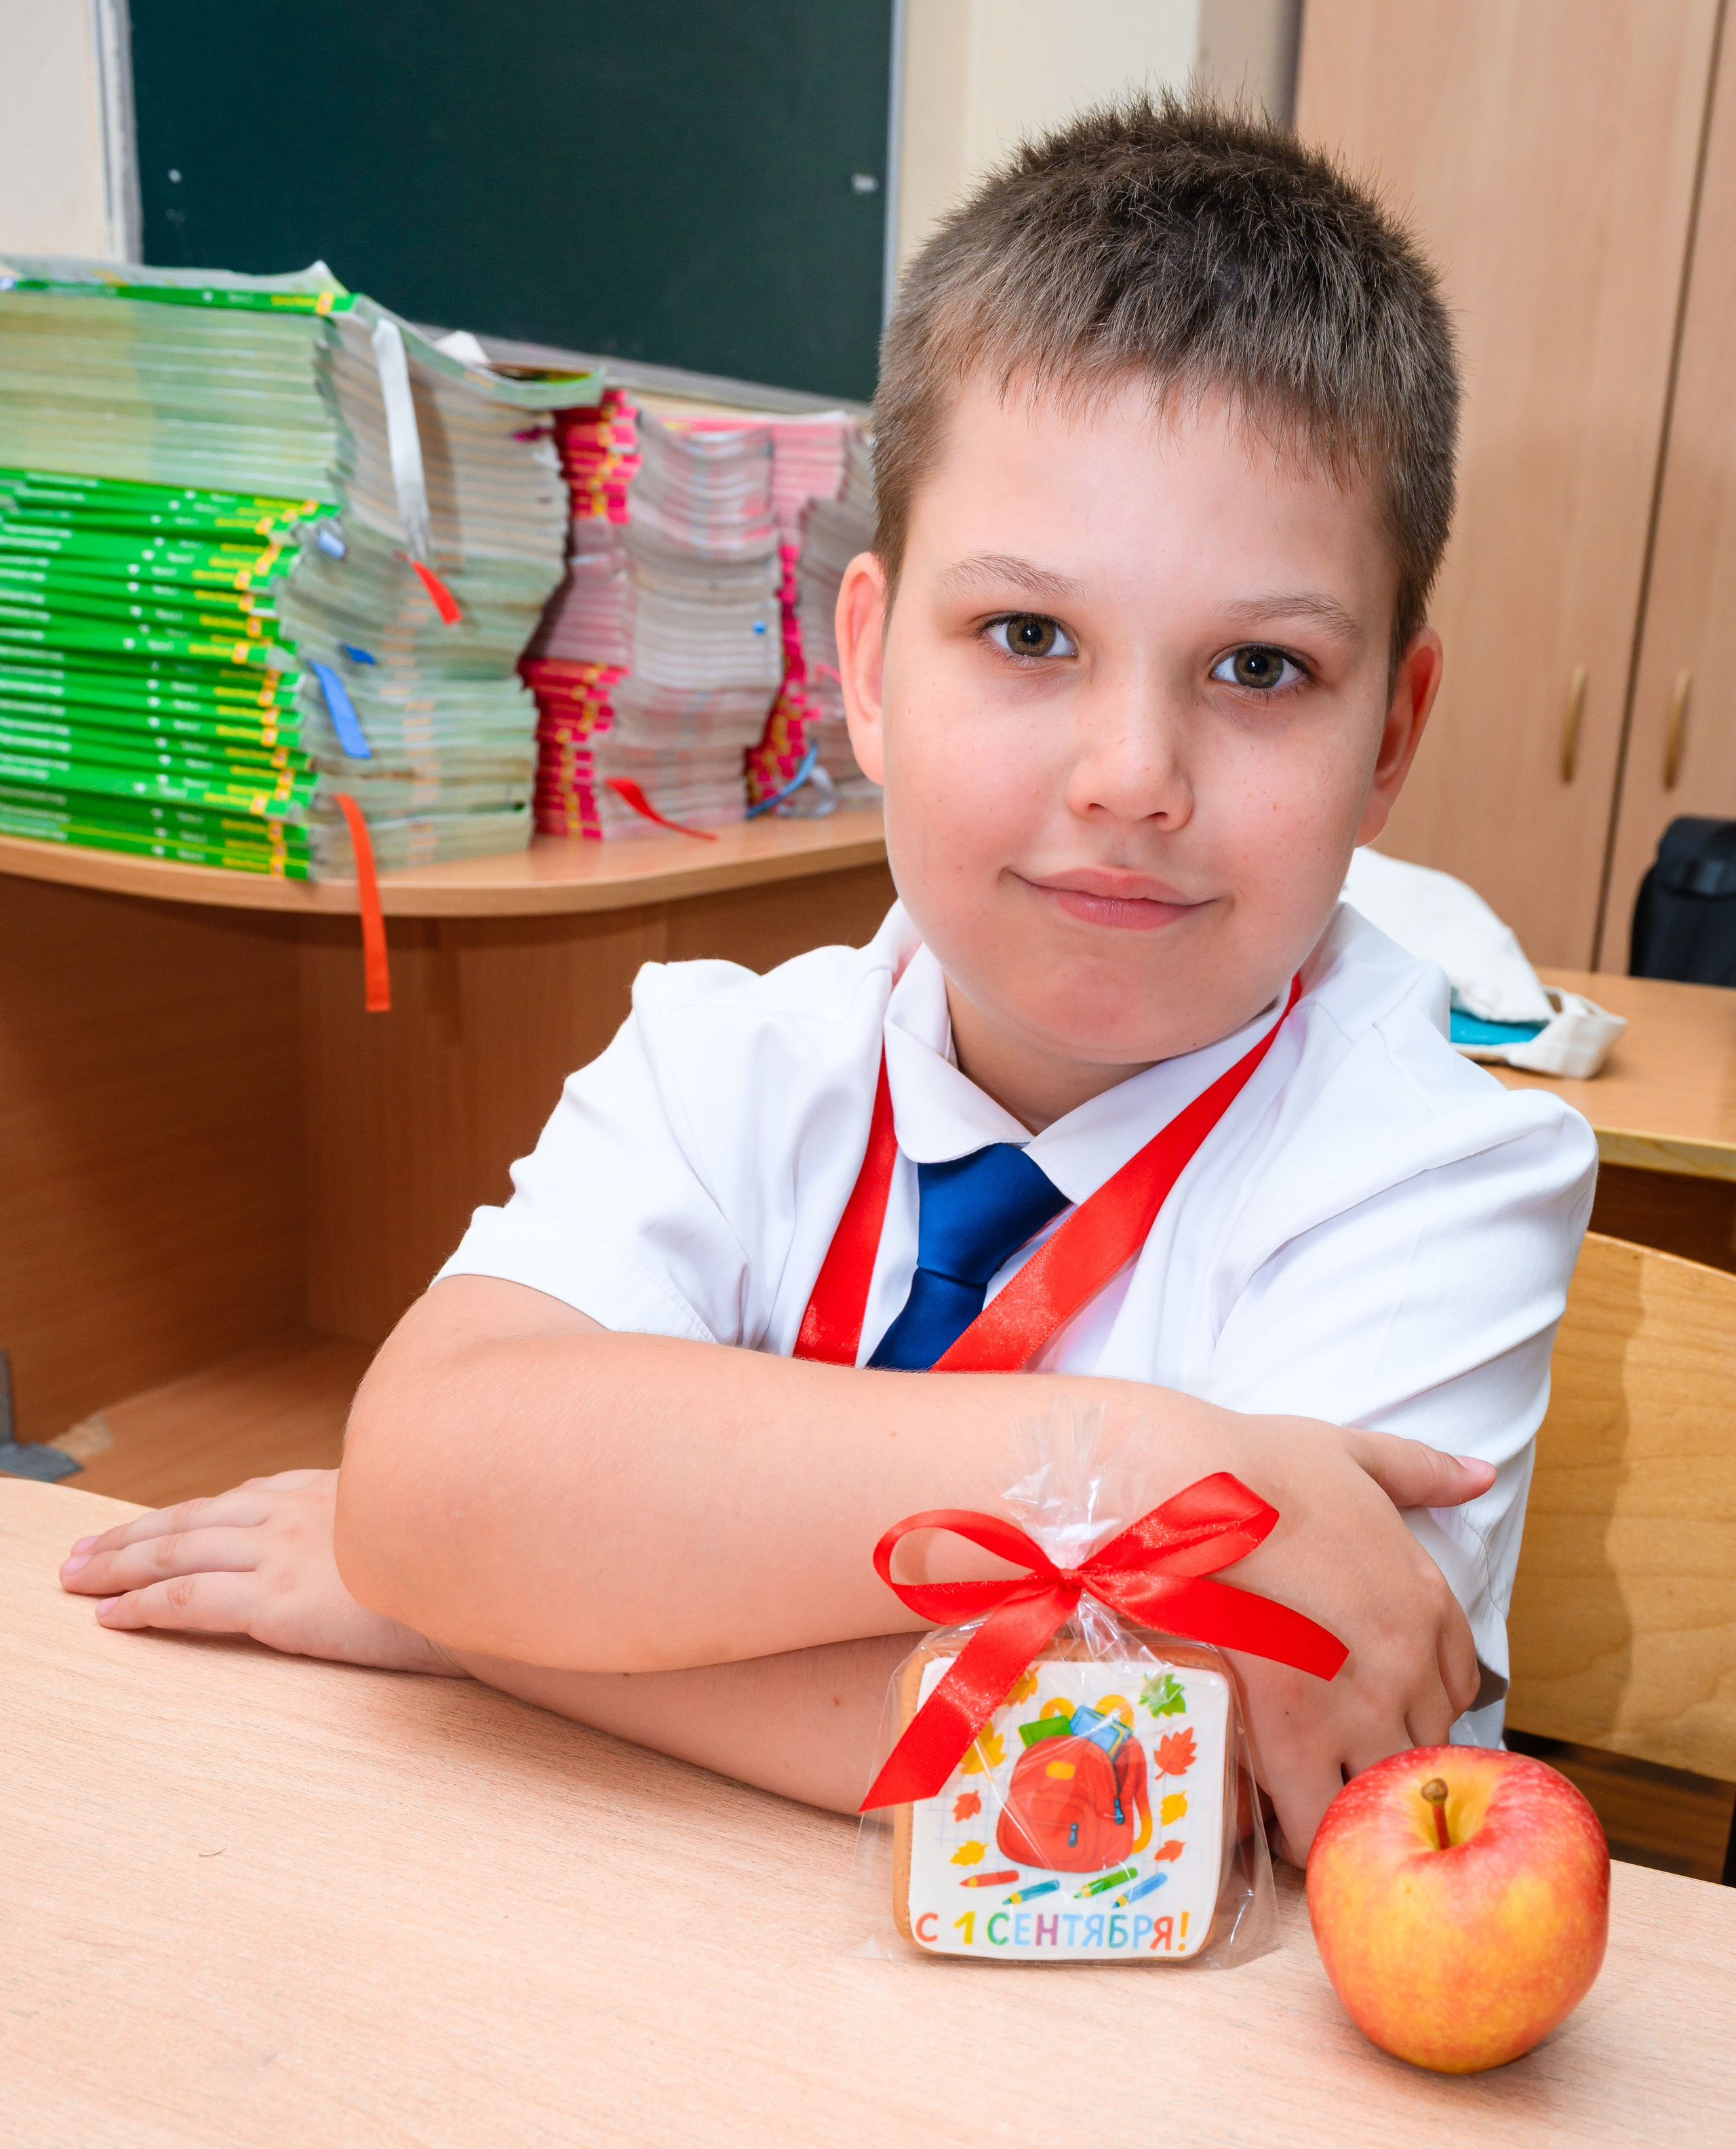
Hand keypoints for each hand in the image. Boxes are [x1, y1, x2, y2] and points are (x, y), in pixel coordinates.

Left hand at [59, 1469, 462, 1674]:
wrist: (489, 1571)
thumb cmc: (469, 1555)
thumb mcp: (427, 1522)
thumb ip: (394, 1522)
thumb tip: (393, 1544)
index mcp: (333, 1491)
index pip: (241, 1499)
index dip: (188, 1513)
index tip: (153, 1524)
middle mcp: (299, 1512)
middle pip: (194, 1519)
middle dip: (132, 1535)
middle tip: (82, 1552)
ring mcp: (285, 1551)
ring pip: (179, 1551)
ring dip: (119, 1563)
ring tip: (76, 1577)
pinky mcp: (280, 1599)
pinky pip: (192, 1599)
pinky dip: (145, 1605)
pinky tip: (113, 1615)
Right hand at [1216, 1424, 1491, 1865]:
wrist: (1191, 1490)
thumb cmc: (1260, 1466)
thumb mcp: (1356, 1454)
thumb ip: (1423, 1471)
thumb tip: (1479, 1475)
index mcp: (1427, 1601)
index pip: (1456, 1689)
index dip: (1415, 1707)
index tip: (1378, 1713)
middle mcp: (1408, 1663)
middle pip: (1422, 1748)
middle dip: (1384, 1761)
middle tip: (1337, 1765)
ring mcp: (1359, 1706)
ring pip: (1382, 1795)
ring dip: (1354, 1807)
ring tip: (1312, 1807)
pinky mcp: (1296, 1737)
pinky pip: (1323, 1823)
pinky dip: (1313, 1837)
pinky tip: (1285, 1829)